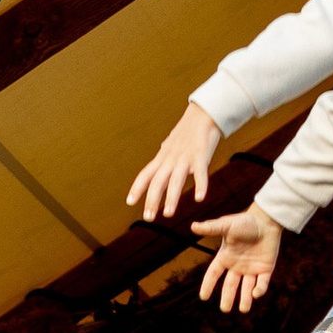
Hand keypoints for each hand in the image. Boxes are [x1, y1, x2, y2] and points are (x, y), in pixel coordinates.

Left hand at [128, 101, 223, 222]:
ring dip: (171, 198)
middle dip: (152, 200)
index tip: (129, 201)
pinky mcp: (201, 156)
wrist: (202, 114)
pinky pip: (200, 173)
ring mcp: (185, 158)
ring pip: (176, 180)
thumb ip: (163, 160)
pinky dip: (200, 185)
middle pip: (158, 181)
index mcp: (162, 158)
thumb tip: (154, 169)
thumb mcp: (170, 147)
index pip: (145, 174)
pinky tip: (199, 198)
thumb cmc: (187, 133)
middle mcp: (170, 159)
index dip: (137, 188)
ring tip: (168, 214)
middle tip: (148, 218)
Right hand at [194, 204, 282, 314]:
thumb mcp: (226, 225)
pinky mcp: (266, 269)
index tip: (203, 297)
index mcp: (225, 257)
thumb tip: (192, 226)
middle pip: (230, 286)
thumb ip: (211, 228)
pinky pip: (262, 283)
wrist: (266, 220)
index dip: (208, 285)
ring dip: (245, 299)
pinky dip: (260, 289)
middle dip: (227, 298)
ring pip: (246, 288)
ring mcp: (252, 269)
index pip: (213, 274)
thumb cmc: (245, 221)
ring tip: (243, 310)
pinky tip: (256, 294)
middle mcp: (237, 266)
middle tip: (225, 309)